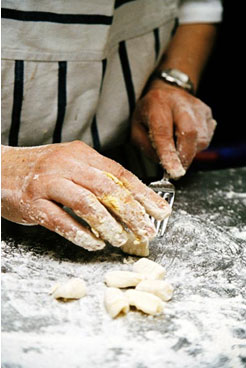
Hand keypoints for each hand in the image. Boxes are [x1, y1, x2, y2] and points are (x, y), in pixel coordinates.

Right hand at [1, 141, 170, 250]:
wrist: (0, 169)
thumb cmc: (41, 171)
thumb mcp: (72, 165)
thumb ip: (97, 180)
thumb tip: (129, 205)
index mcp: (81, 154)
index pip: (120, 173)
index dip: (143, 194)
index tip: (161, 212)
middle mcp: (66, 164)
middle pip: (107, 188)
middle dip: (132, 213)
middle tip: (146, 232)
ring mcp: (48, 182)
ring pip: (86, 203)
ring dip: (107, 225)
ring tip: (120, 240)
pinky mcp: (32, 201)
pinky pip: (60, 221)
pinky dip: (80, 235)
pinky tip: (92, 244)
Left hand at [131, 81, 215, 178]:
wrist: (167, 91)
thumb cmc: (150, 112)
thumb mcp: (136, 128)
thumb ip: (146, 147)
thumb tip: (163, 163)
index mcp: (157, 104)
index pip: (164, 132)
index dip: (169, 154)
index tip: (173, 172)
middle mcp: (180, 102)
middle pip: (189, 133)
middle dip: (184, 158)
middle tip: (176, 171)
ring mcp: (197, 107)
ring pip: (201, 139)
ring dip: (189, 152)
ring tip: (176, 145)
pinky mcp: (208, 113)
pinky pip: (206, 138)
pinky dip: (196, 146)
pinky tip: (185, 139)